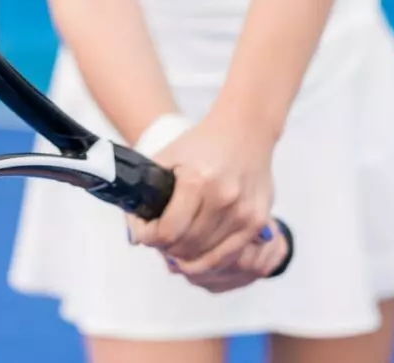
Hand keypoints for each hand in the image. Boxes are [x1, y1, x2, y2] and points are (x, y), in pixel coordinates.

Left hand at [126, 111, 278, 288]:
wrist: (246, 129)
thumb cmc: (203, 142)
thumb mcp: (167, 156)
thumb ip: (146, 190)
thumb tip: (134, 234)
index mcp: (197, 181)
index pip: (168, 231)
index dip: (149, 237)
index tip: (144, 233)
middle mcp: (223, 199)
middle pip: (186, 246)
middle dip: (164, 248)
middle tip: (156, 241)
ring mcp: (244, 213)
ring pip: (207, 256)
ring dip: (186, 257)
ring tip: (174, 248)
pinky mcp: (258, 222)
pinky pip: (231, 255)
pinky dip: (211, 263)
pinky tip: (197, 258)